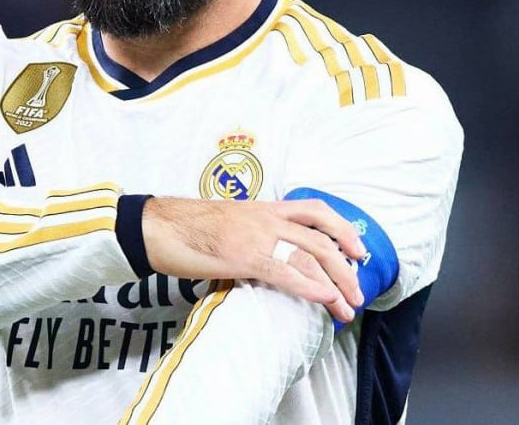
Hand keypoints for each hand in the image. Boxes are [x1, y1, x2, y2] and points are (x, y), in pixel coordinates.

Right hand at [141, 197, 365, 321]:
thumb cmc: (189, 227)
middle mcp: (267, 219)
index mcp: (265, 209)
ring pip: (310, 258)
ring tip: (346, 309)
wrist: (160, 227)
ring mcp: (257, 237)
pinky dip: (309, 286)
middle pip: (321, 240)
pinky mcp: (243, 257)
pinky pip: (284, 272)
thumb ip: (254, 233)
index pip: (315, 211)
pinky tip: (324, 299)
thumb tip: (269, 255)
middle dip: (346, 270)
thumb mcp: (231, 221)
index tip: (358, 251)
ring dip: (335, 285)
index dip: (342, 229)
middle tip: (357, 294)